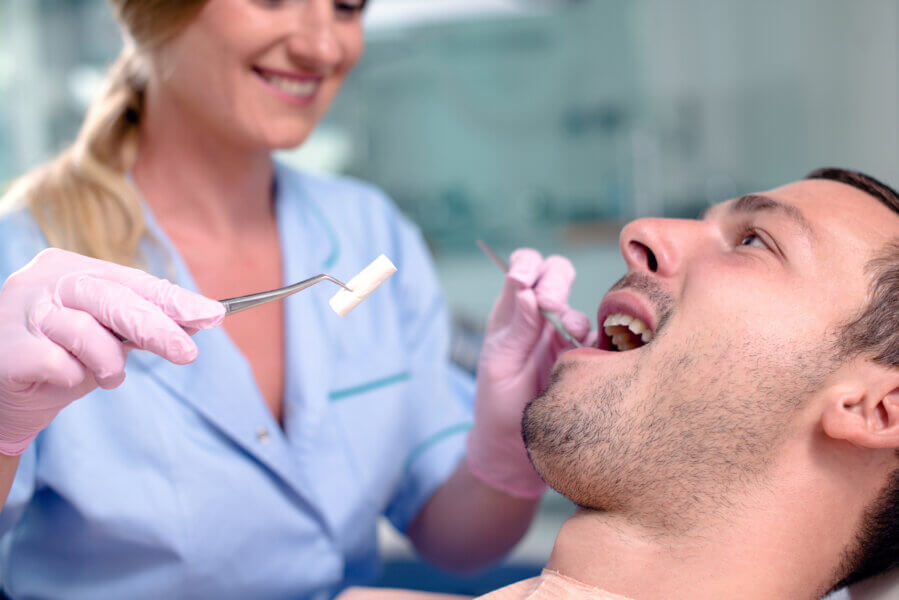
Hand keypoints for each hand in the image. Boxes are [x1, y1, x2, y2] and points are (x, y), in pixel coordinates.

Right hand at [0, 248, 224, 454]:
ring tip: (107, 376)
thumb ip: (142, 324)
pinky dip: (72, 376)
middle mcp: (44, 281)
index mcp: (71, 267)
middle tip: (187, 353)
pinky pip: (58, 363)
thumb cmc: (62, 357)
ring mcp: (21, 311)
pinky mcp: (8, 348)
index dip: (174, 300)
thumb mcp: (107, 336)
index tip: (213, 315)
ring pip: (85, 332)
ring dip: (107, 362)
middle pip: (113, 299)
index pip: (133, 281)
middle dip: (156, 328)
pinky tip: (66, 379)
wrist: (4, 394)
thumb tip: (198, 320)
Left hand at [466, 249, 591, 497]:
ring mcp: (567, 337)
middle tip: (550, 305)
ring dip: (575, 313)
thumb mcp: (498, 367)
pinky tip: (591, 348)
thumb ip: (514, 328)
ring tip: (571, 334)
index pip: (522, 269)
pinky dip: (601, 335)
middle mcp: (540, 319)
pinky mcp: (589, 358)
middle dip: (555, 280)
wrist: (519, 454)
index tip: (524, 282)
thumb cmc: (499, 408)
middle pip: (556, 274)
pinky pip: (604, 335)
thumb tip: (525, 288)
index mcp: (511, 315)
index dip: (527, 265)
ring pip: (581, 302)